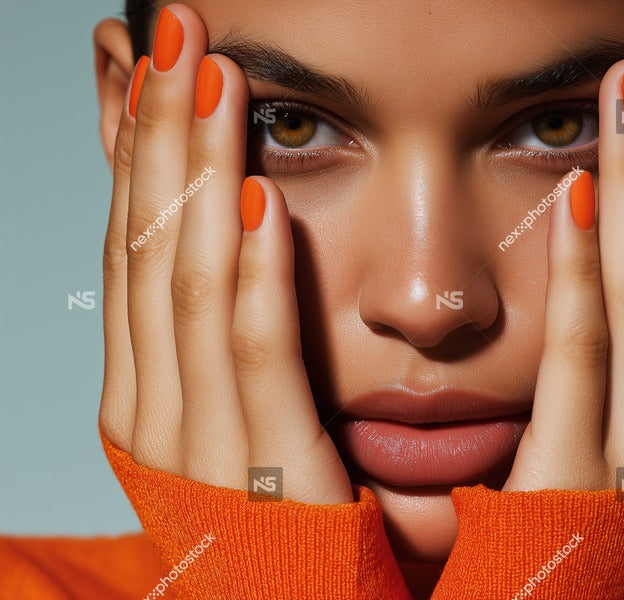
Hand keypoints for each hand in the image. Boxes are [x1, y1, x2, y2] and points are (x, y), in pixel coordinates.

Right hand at [98, 4, 351, 503]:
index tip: (158, 65)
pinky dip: (252, 276)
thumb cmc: (285, 519)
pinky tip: (260, 200)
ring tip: (211, 75)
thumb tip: (248, 219)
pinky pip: (252, 358)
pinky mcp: (268, 472)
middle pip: (146, 243)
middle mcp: (152, 410)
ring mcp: (198, 444)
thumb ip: (232, 330)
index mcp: (144, 392)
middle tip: (174, 33)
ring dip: (198, 171)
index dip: (140, 147)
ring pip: (185, 283)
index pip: (132, 244)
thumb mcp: (240, 412)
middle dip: (158, 132)